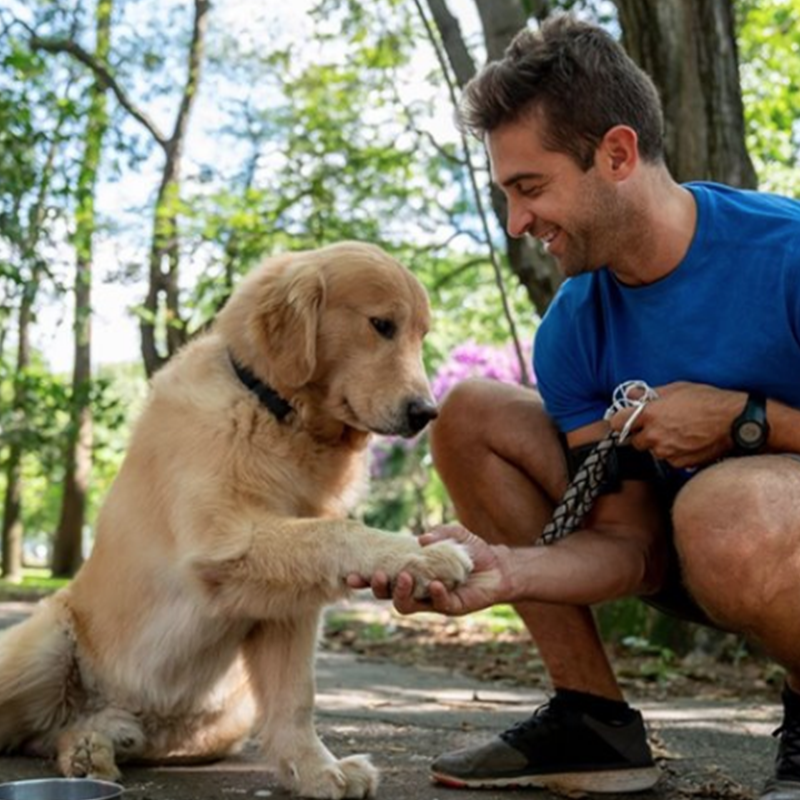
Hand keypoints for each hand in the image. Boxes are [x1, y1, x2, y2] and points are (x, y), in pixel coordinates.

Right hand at [346, 524, 512, 616]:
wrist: (497, 566)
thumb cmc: (469, 550)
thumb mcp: (453, 533)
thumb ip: (438, 532)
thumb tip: (421, 539)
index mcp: (409, 571)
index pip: (382, 576)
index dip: (364, 578)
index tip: (350, 574)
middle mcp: (415, 588)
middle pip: (386, 594)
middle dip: (376, 587)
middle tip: (373, 575)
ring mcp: (430, 600)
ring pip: (405, 605)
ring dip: (400, 593)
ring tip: (403, 577)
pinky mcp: (450, 606)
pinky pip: (437, 605)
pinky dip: (435, 594)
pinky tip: (437, 584)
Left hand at [608, 382, 744, 467]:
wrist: (735, 421)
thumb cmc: (707, 401)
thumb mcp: (676, 389)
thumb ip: (649, 394)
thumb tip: (631, 394)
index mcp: (649, 414)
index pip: (616, 422)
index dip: (620, 421)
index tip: (626, 419)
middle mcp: (654, 435)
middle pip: (634, 440)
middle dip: (642, 434)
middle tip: (658, 425)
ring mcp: (666, 451)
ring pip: (652, 451)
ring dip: (659, 444)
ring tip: (678, 432)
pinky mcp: (679, 463)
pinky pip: (668, 460)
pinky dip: (674, 453)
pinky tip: (687, 442)